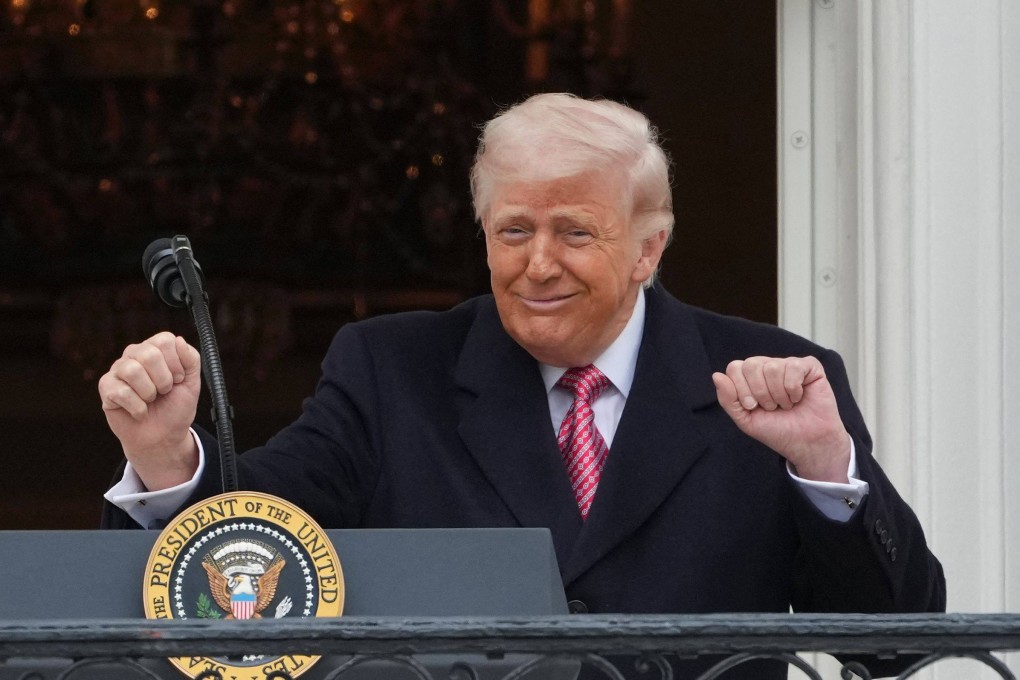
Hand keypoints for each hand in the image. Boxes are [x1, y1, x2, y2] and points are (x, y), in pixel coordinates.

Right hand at [98, 332, 201, 490]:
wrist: (163, 436)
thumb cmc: (176, 407)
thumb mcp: (192, 382)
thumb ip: (191, 359)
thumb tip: (178, 339)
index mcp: (156, 348)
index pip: (165, 340)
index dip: (176, 364)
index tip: (179, 379)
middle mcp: (134, 354)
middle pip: (149, 354)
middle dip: (164, 380)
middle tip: (164, 392)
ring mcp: (118, 370)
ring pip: (132, 370)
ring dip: (149, 393)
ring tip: (151, 400)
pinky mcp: (106, 388)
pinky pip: (121, 392)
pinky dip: (138, 408)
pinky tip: (140, 411)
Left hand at [711, 356, 850, 482]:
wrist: (805, 443)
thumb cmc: (777, 430)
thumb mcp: (745, 419)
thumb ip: (728, 399)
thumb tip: (716, 375)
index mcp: (750, 377)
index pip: (735, 368)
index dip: (742, 390)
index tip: (753, 407)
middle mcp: (768, 366)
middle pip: (751, 364)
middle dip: (760, 393)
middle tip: (772, 407)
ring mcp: (788, 364)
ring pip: (772, 367)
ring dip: (778, 394)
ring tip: (786, 405)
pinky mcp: (809, 367)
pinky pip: (794, 367)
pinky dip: (794, 389)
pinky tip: (799, 397)